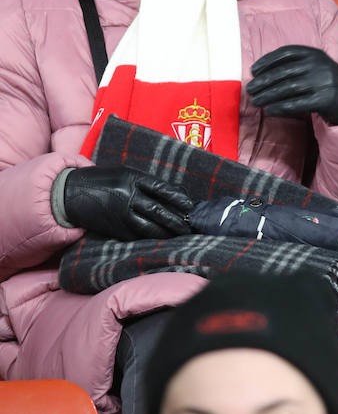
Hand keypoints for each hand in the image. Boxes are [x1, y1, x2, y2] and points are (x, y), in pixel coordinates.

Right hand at [59, 166, 192, 239]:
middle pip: (159, 210)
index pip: (163, 188)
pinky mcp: (112, 228)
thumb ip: (146, 183)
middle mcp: (127, 195)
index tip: (191, 206)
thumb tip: (175, 192)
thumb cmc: (102, 181)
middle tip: (190, 226)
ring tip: (179, 235)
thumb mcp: (124, 174)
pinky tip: (160, 240)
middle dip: (177, 220)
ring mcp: (119, 213)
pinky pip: (134, 235)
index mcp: (132, 178)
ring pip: (148, 226)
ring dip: (166, 233)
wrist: (69, 192)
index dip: (180, 198)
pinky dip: (149, 238)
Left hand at [246, 45, 337, 124]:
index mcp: (314, 53)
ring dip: (268, 96)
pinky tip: (270, 110)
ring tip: (256, 101)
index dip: (267, 61)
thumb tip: (260, 74)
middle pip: (284, 72)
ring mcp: (323, 82)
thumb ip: (294, 65)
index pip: (286, 53)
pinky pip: (298, 104)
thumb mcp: (315, 65)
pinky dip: (281, 107)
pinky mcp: (326, 99)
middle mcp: (319, 65)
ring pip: (288, 88)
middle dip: (263, 82)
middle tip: (250, 90)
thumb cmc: (326, 81)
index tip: (253, 70)